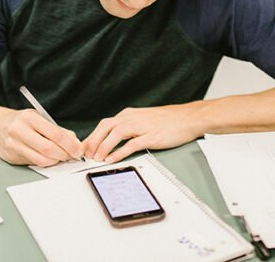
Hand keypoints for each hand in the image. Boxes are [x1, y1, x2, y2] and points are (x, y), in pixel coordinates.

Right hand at [0, 109, 83, 166]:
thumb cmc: (22, 121)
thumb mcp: (40, 118)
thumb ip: (58, 130)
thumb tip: (75, 142)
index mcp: (29, 117)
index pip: (55, 134)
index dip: (70, 144)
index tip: (78, 150)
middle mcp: (19, 130)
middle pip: (48, 149)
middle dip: (64, 154)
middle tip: (72, 156)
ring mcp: (13, 144)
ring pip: (41, 159)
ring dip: (55, 160)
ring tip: (61, 157)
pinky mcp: (11, 156)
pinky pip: (33, 163)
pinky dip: (45, 162)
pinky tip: (49, 158)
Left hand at [83, 105, 202, 163]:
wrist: (188, 117)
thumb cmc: (168, 120)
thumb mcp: (144, 119)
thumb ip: (130, 126)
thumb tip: (115, 138)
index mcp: (129, 114)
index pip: (105, 124)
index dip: (93, 136)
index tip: (86, 147)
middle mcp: (132, 118)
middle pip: (105, 127)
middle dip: (93, 141)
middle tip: (86, 154)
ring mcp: (141, 127)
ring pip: (115, 134)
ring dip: (103, 146)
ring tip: (96, 158)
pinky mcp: (151, 136)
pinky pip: (131, 144)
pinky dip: (119, 152)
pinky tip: (112, 159)